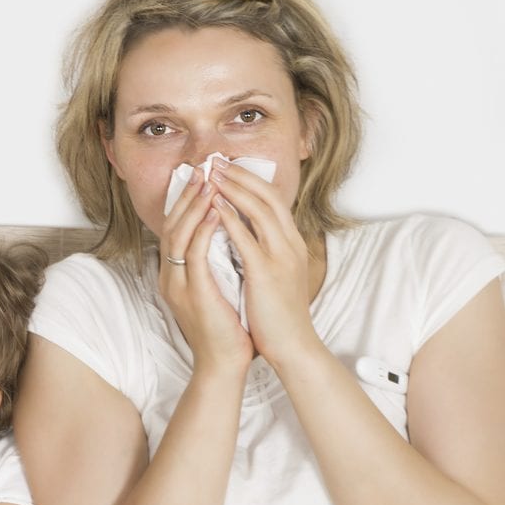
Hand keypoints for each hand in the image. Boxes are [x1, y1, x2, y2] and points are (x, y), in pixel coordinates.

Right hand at [156, 171, 253, 376]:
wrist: (224, 363)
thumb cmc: (228, 328)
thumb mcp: (218, 288)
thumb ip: (216, 263)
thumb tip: (229, 237)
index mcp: (175, 275)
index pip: (176, 230)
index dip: (187, 202)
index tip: (203, 179)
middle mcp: (170, 276)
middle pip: (172, 226)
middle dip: (188, 196)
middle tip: (203, 169)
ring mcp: (178, 284)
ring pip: (179, 235)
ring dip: (195, 205)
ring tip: (210, 181)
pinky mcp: (193, 293)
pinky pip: (194, 254)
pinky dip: (204, 229)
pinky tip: (217, 211)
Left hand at [209, 162, 322, 368]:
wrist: (293, 344)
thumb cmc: (278, 313)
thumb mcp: (276, 274)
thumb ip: (264, 251)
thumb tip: (245, 233)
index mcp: (291, 243)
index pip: (273, 200)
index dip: (250, 180)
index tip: (227, 166)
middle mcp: (290, 244)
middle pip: (268, 197)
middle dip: (241, 175)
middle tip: (215, 160)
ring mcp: (281, 257)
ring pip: (260, 211)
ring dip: (235, 188)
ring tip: (212, 174)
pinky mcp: (267, 273)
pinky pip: (248, 239)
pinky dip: (231, 219)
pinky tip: (215, 207)